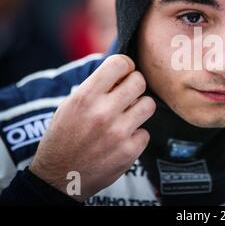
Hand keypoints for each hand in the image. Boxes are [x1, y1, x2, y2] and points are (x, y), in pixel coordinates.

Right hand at [29, 54, 155, 201]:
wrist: (59, 178)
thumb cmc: (64, 137)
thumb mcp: (70, 106)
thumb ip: (96, 88)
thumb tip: (123, 73)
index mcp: (85, 97)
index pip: (119, 63)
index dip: (126, 66)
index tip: (125, 73)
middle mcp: (103, 113)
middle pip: (139, 81)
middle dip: (134, 85)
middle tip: (127, 95)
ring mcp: (118, 133)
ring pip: (149, 104)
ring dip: (140, 108)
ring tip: (127, 116)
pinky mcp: (129, 152)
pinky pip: (145, 132)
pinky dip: (136, 135)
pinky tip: (122, 140)